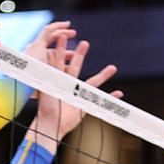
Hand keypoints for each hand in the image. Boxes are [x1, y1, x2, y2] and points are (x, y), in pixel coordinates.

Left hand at [27, 25, 120, 145]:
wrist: (51, 126)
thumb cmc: (46, 109)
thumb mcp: (47, 88)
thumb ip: (49, 75)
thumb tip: (44, 58)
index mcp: (57, 81)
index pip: (58, 60)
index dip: (60, 49)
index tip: (62, 37)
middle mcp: (67, 86)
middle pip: (75, 67)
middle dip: (80, 55)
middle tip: (85, 43)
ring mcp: (76, 96)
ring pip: (92, 83)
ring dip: (103, 76)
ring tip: (113, 68)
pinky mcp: (83, 108)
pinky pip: (99, 101)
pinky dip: (109, 98)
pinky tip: (119, 94)